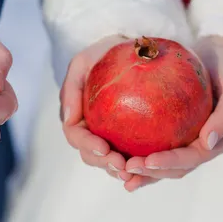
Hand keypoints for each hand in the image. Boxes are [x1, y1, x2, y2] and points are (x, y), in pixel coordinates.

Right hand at [61, 35, 134, 180]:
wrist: (130, 49)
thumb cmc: (104, 53)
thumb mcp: (84, 61)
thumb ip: (73, 86)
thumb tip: (70, 118)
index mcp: (77, 116)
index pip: (76, 136)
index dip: (88, 146)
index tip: (104, 148)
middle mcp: (90, 131)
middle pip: (92, 156)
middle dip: (105, 164)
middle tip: (123, 165)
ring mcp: (109, 137)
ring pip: (111, 162)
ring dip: (121, 171)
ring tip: (136, 172)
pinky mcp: (129, 139)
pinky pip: (133, 155)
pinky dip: (139, 166)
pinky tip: (153, 167)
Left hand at [123, 35, 222, 191]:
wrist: (218, 54)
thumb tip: (207, 142)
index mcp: (221, 141)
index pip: (192, 158)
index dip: (169, 163)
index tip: (146, 161)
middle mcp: (204, 146)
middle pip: (176, 168)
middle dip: (151, 173)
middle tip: (126, 169)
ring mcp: (189, 141)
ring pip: (165, 165)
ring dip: (144, 173)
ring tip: (120, 173)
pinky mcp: (176, 133)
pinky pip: (156, 146)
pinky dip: (140, 154)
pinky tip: (118, 156)